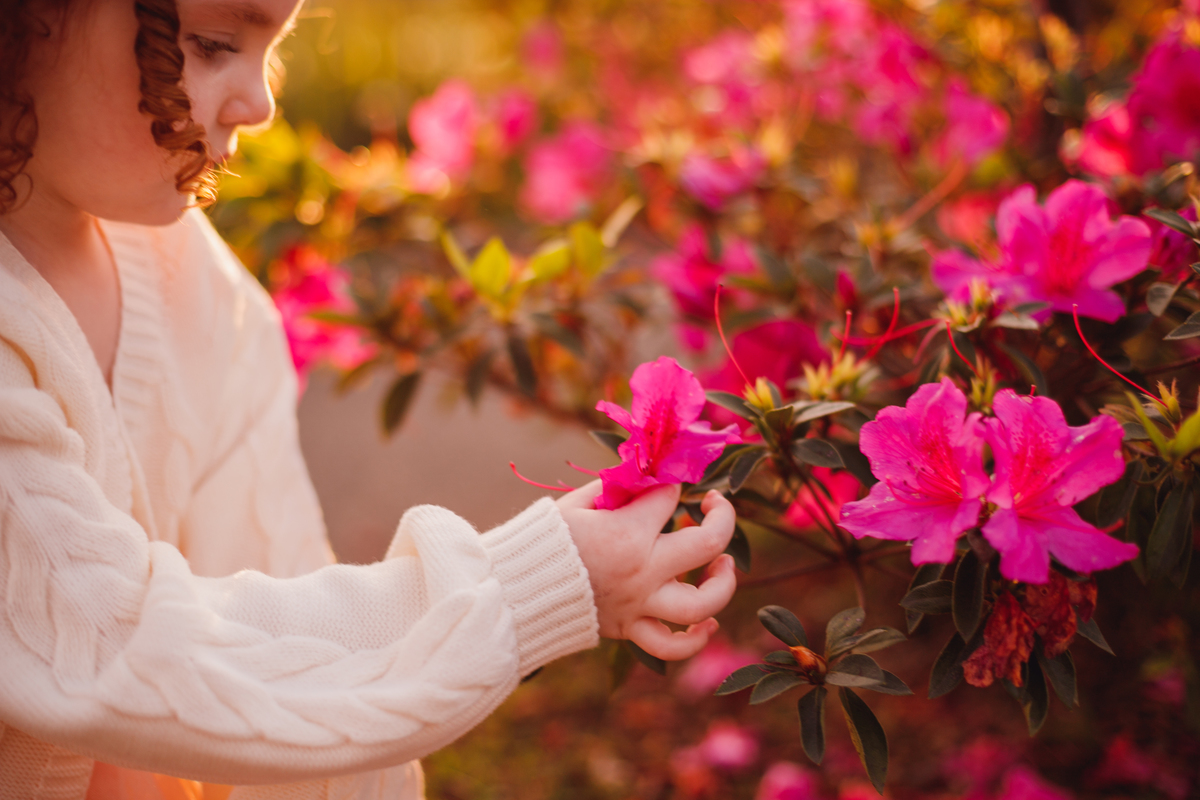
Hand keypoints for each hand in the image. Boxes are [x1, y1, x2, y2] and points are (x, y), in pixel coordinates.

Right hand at [556, 481, 736, 660]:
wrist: (513, 593)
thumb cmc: (541, 542)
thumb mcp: (575, 504)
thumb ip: (613, 489)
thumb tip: (641, 477)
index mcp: (626, 533)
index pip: (669, 498)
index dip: (671, 484)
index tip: (665, 482)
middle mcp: (641, 571)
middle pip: (707, 544)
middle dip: (721, 518)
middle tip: (714, 507)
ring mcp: (639, 605)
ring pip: (702, 603)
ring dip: (723, 582)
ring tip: (723, 564)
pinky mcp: (628, 629)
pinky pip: (671, 646)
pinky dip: (695, 639)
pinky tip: (707, 623)